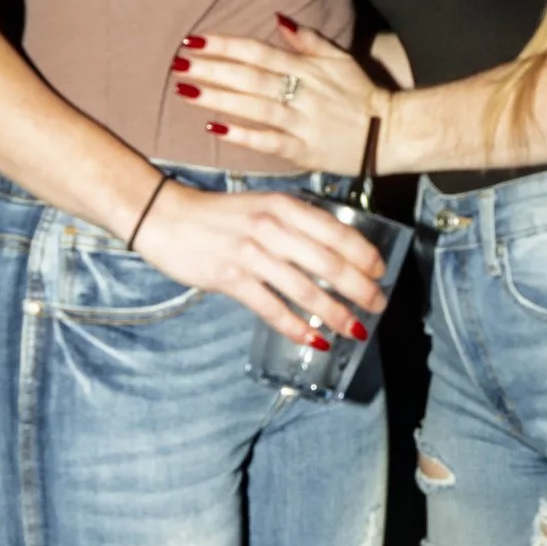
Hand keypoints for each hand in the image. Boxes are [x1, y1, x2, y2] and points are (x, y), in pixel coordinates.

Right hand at [133, 178, 386, 343]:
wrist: (165, 217)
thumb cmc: (219, 215)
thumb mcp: (262, 206)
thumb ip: (294, 224)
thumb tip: (333, 252)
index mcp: (284, 206)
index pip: (336, 232)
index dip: (364, 255)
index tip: (380, 272)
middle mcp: (272, 228)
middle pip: (328, 263)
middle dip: (359, 289)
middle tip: (377, 305)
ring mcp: (251, 253)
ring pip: (305, 289)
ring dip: (335, 313)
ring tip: (355, 329)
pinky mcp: (231, 277)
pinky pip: (272, 308)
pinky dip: (296, 326)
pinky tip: (314, 339)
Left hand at [172, 16, 380, 171]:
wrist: (390, 133)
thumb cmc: (361, 94)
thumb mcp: (339, 59)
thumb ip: (308, 40)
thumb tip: (278, 18)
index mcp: (307, 68)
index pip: (258, 52)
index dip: (225, 45)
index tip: (194, 41)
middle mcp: (302, 93)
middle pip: (249, 77)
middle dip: (212, 70)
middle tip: (178, 64)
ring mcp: (301, 123)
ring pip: (253, 107)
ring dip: (218, 99)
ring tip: (186, 91)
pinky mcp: (303, 151)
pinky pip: (268, 142)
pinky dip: (242, 135)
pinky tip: (214, 128)